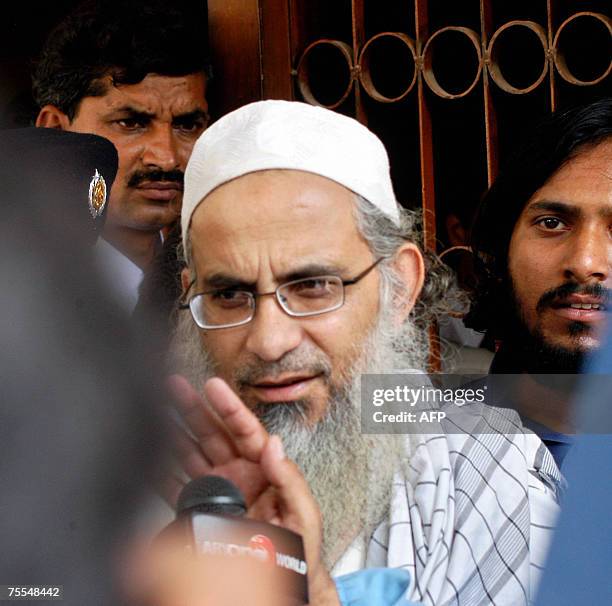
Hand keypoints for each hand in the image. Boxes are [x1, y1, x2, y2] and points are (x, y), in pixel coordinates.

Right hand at [165, 375, 338, 604]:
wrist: (281, 580)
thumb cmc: (299, 549)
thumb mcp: (303, 514)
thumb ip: (290, 479)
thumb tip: (275, 444)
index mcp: (264, 469)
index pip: (245, 430)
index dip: (229, 406)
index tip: (214, 386)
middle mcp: (239, 474)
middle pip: (212, 434)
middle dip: (193, 408)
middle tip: (175, 386)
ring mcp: (219, 490)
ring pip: (191, 453)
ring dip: (173, 433)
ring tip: (156, 411)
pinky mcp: (203, 511)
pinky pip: (177, 487)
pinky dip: (160, 474)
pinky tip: (148, 460)